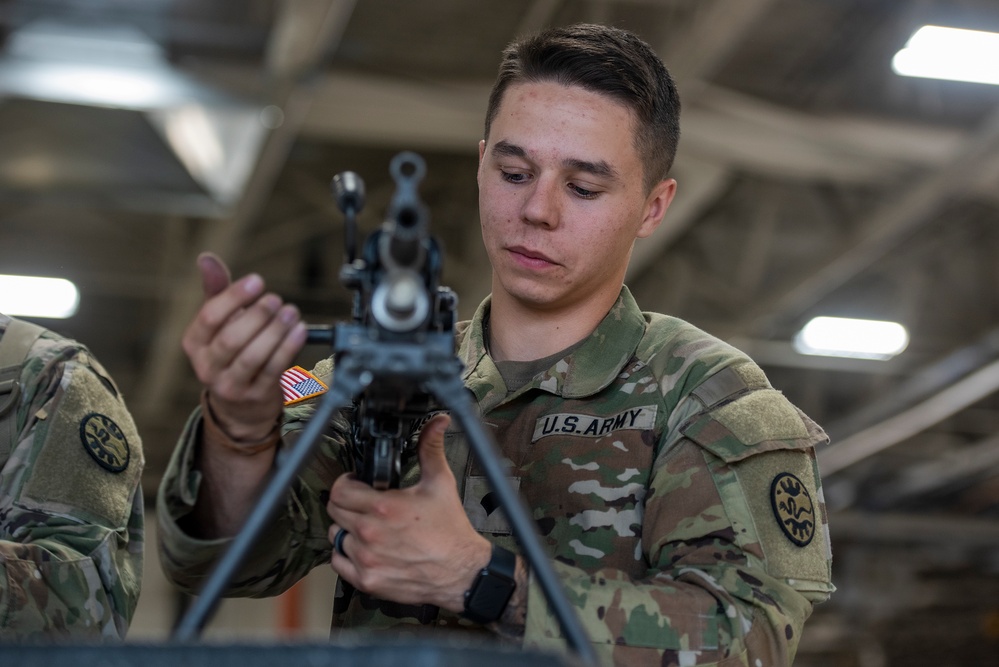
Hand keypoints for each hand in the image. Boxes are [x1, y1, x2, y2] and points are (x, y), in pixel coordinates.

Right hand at [182, 252, 306, 440]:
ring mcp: (231, 385)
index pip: (209, 317)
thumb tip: (207, 258)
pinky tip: (299, 330)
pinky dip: (288, 347)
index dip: (234, 297)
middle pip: (231, 339)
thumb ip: (216, 291)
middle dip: (257, 315)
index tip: (257, 281)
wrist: (239, 407)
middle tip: (276, 299)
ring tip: (290, 311)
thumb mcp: (219, 324)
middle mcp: (207, 367)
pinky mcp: (256, 396)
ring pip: (253, 356)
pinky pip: (274, 369)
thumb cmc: (230, 354)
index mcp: (194, 344)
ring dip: (275, 331)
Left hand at [326, 414, 491, 611]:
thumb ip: (431, 449)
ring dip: (346, 529)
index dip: (346, 483)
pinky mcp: (367, 580)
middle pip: (334, 511)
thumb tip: (437, 422)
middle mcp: (370, 533)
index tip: (356, 484)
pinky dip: (347, 555)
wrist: (461, 571)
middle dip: (346, 503)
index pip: (340, 490)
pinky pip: (339, 563)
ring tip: (366, 527)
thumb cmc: (450, 530)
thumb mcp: (441, 483)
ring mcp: (366, 558)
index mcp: (384, 507)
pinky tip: (365, 549)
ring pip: (336, 536)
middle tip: (362, 504)